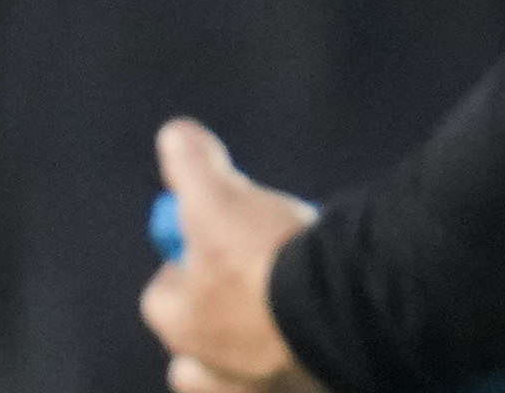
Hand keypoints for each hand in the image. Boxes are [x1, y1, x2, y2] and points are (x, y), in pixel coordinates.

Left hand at [139, 120, 327, 392]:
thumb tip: (174, 137)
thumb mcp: (217, 196)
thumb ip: (190, 163)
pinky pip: (289, 377)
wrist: (341, 310)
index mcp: (179, 325)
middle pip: (199, 342)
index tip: (216, 235)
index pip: (162, 292)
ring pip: (240, 367)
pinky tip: (316, 330)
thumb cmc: (266, 260)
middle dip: (218, 314)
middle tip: (256, 277)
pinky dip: (296, 357)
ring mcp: (254, 387)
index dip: (186, 259)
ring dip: (255, 342)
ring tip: (287, 308)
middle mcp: (210, 369)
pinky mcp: (302, 390)